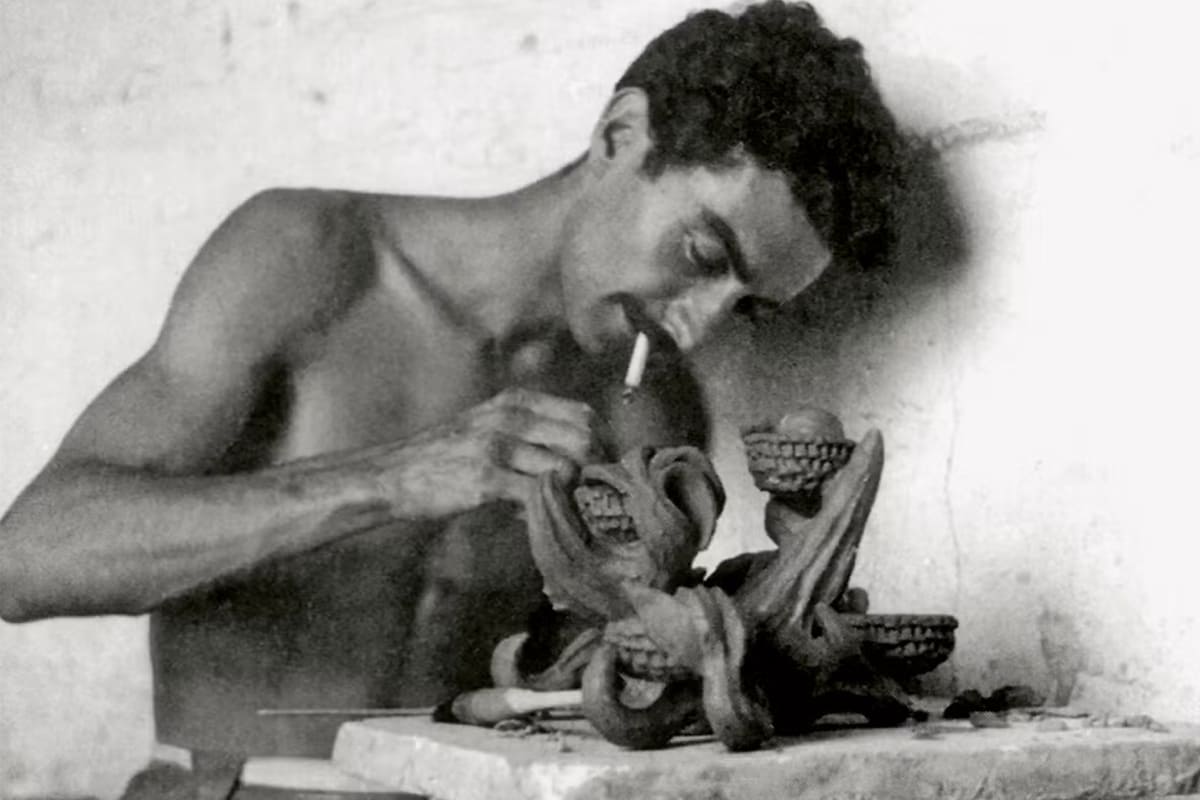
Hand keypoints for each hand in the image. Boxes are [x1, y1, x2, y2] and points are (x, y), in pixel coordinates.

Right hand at [376, 388, 611, 518]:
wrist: (393, 476)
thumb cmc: (446, 457)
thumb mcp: (489, 427)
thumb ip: (531, 434)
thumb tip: (581, 461)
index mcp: (516, 401)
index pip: (584, 415)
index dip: (601, 446)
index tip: (597, 472)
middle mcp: (510, 417)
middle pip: (583, 440)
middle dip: (592, 473)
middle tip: (584, 498)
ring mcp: (497, 445)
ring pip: (565, 469)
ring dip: (569, 496)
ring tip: (555, 509)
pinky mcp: (485, 478)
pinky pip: (537, 495)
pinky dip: (543, 511)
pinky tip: (528, 518)